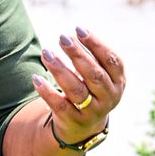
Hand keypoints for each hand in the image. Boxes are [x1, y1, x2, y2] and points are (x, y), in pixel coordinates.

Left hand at [33, 26, 124, 143]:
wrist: (84, 126)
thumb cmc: (91, 88)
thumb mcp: (98, 74)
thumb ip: (90, 57)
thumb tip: (70, 36)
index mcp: (118, 81)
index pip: (112, 61)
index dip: (96, 44)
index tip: (78, 29)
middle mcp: (109, 97)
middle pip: (94, 74)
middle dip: (77, 54)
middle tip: (62, 38)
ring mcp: (93, 111)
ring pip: (76, 89)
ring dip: (60, 69)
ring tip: (46, 53)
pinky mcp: (74, 121)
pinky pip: (60, 105)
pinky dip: (47, 91)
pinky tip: (36, 78)